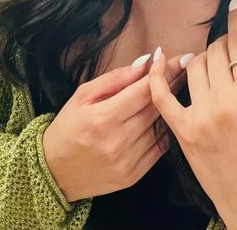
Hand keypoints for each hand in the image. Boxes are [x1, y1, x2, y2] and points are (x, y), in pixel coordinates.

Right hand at [42, 52, 187, 202]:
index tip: (173, 58)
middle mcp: (118, 141)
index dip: (161, 72)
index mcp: (103, 118)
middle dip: (171, 84)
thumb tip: (143, 64)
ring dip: (171, 107)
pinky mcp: (133, 176)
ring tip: (178, 88)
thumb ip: (114, 79)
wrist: (53, 173)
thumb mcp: (82, 96)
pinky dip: (164, 131)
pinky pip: (159, 149)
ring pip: (160, 128)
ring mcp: (128, 162)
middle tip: (183, 68)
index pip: (143, 91)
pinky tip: (167, 117)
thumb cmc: (67, 128)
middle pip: (156, 107)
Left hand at [148, 0, 236, 229]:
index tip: (236, 8)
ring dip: (202, 59)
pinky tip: (159, 60)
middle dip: (223, 44)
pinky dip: (159, 76)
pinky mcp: (183, 132)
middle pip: (217, 53)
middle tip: (227, 47)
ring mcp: (201, 117)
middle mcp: (226, 102)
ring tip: (209, 63)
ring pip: (194, 67)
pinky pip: (163, 96)